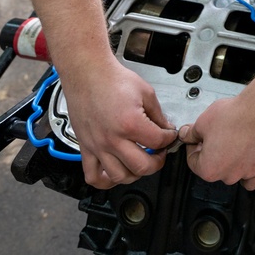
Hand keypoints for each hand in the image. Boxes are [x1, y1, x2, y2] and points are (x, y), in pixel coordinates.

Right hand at [60, 60, 177, 188]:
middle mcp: (113, 139)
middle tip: (159, 154)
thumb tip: (166, 129)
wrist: (88, 73)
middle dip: (157, 162)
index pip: (158, 142)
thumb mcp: (145, 92)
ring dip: (135, 173)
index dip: (169, 139)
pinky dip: (105, 181)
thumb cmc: (112, 79)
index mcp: (130, 124)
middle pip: (142, 167)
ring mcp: (98, 146)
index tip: (169, 135)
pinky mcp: (85, 148)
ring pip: (120, 176)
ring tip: (140, 162)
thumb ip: (158, 115)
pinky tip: (115, 173)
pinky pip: (92, 176)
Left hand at [179, 95, 254, 189]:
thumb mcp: (202, 121)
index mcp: (208, 169)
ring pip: (232, 173)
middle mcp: (227, 176)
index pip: (193, 161)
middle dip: (212, 153)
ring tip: (233, 141)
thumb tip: (186, 135)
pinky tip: (245, 160)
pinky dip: (247, 172)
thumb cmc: (233, 115)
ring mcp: (245, 174)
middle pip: (214, 168)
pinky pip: (251, 179)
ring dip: (230, 161)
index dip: (193, 146)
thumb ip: (190, 133)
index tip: (198, 138)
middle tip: (216, 136)